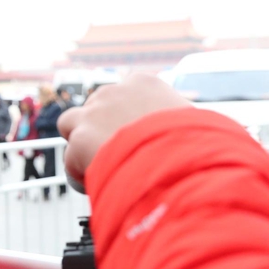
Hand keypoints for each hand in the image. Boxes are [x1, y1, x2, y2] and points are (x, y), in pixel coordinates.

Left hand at [58, 73, 191, 185]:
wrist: (181, 158)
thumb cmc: (198, 143)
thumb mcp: (196, 123)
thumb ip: (179, 123)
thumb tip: (191, 135)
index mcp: (144, 84)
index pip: (121, 95)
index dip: (122, 117)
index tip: (129, 135)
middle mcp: (113, 93)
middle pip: (93, 107)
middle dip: (98, 129)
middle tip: (113, 154)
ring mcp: (93, 114)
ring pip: (70, 123)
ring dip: (79, 144)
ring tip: (98, 166)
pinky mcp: (80, 138)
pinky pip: (70, 158)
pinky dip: (80, 172)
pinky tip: (99, 184)